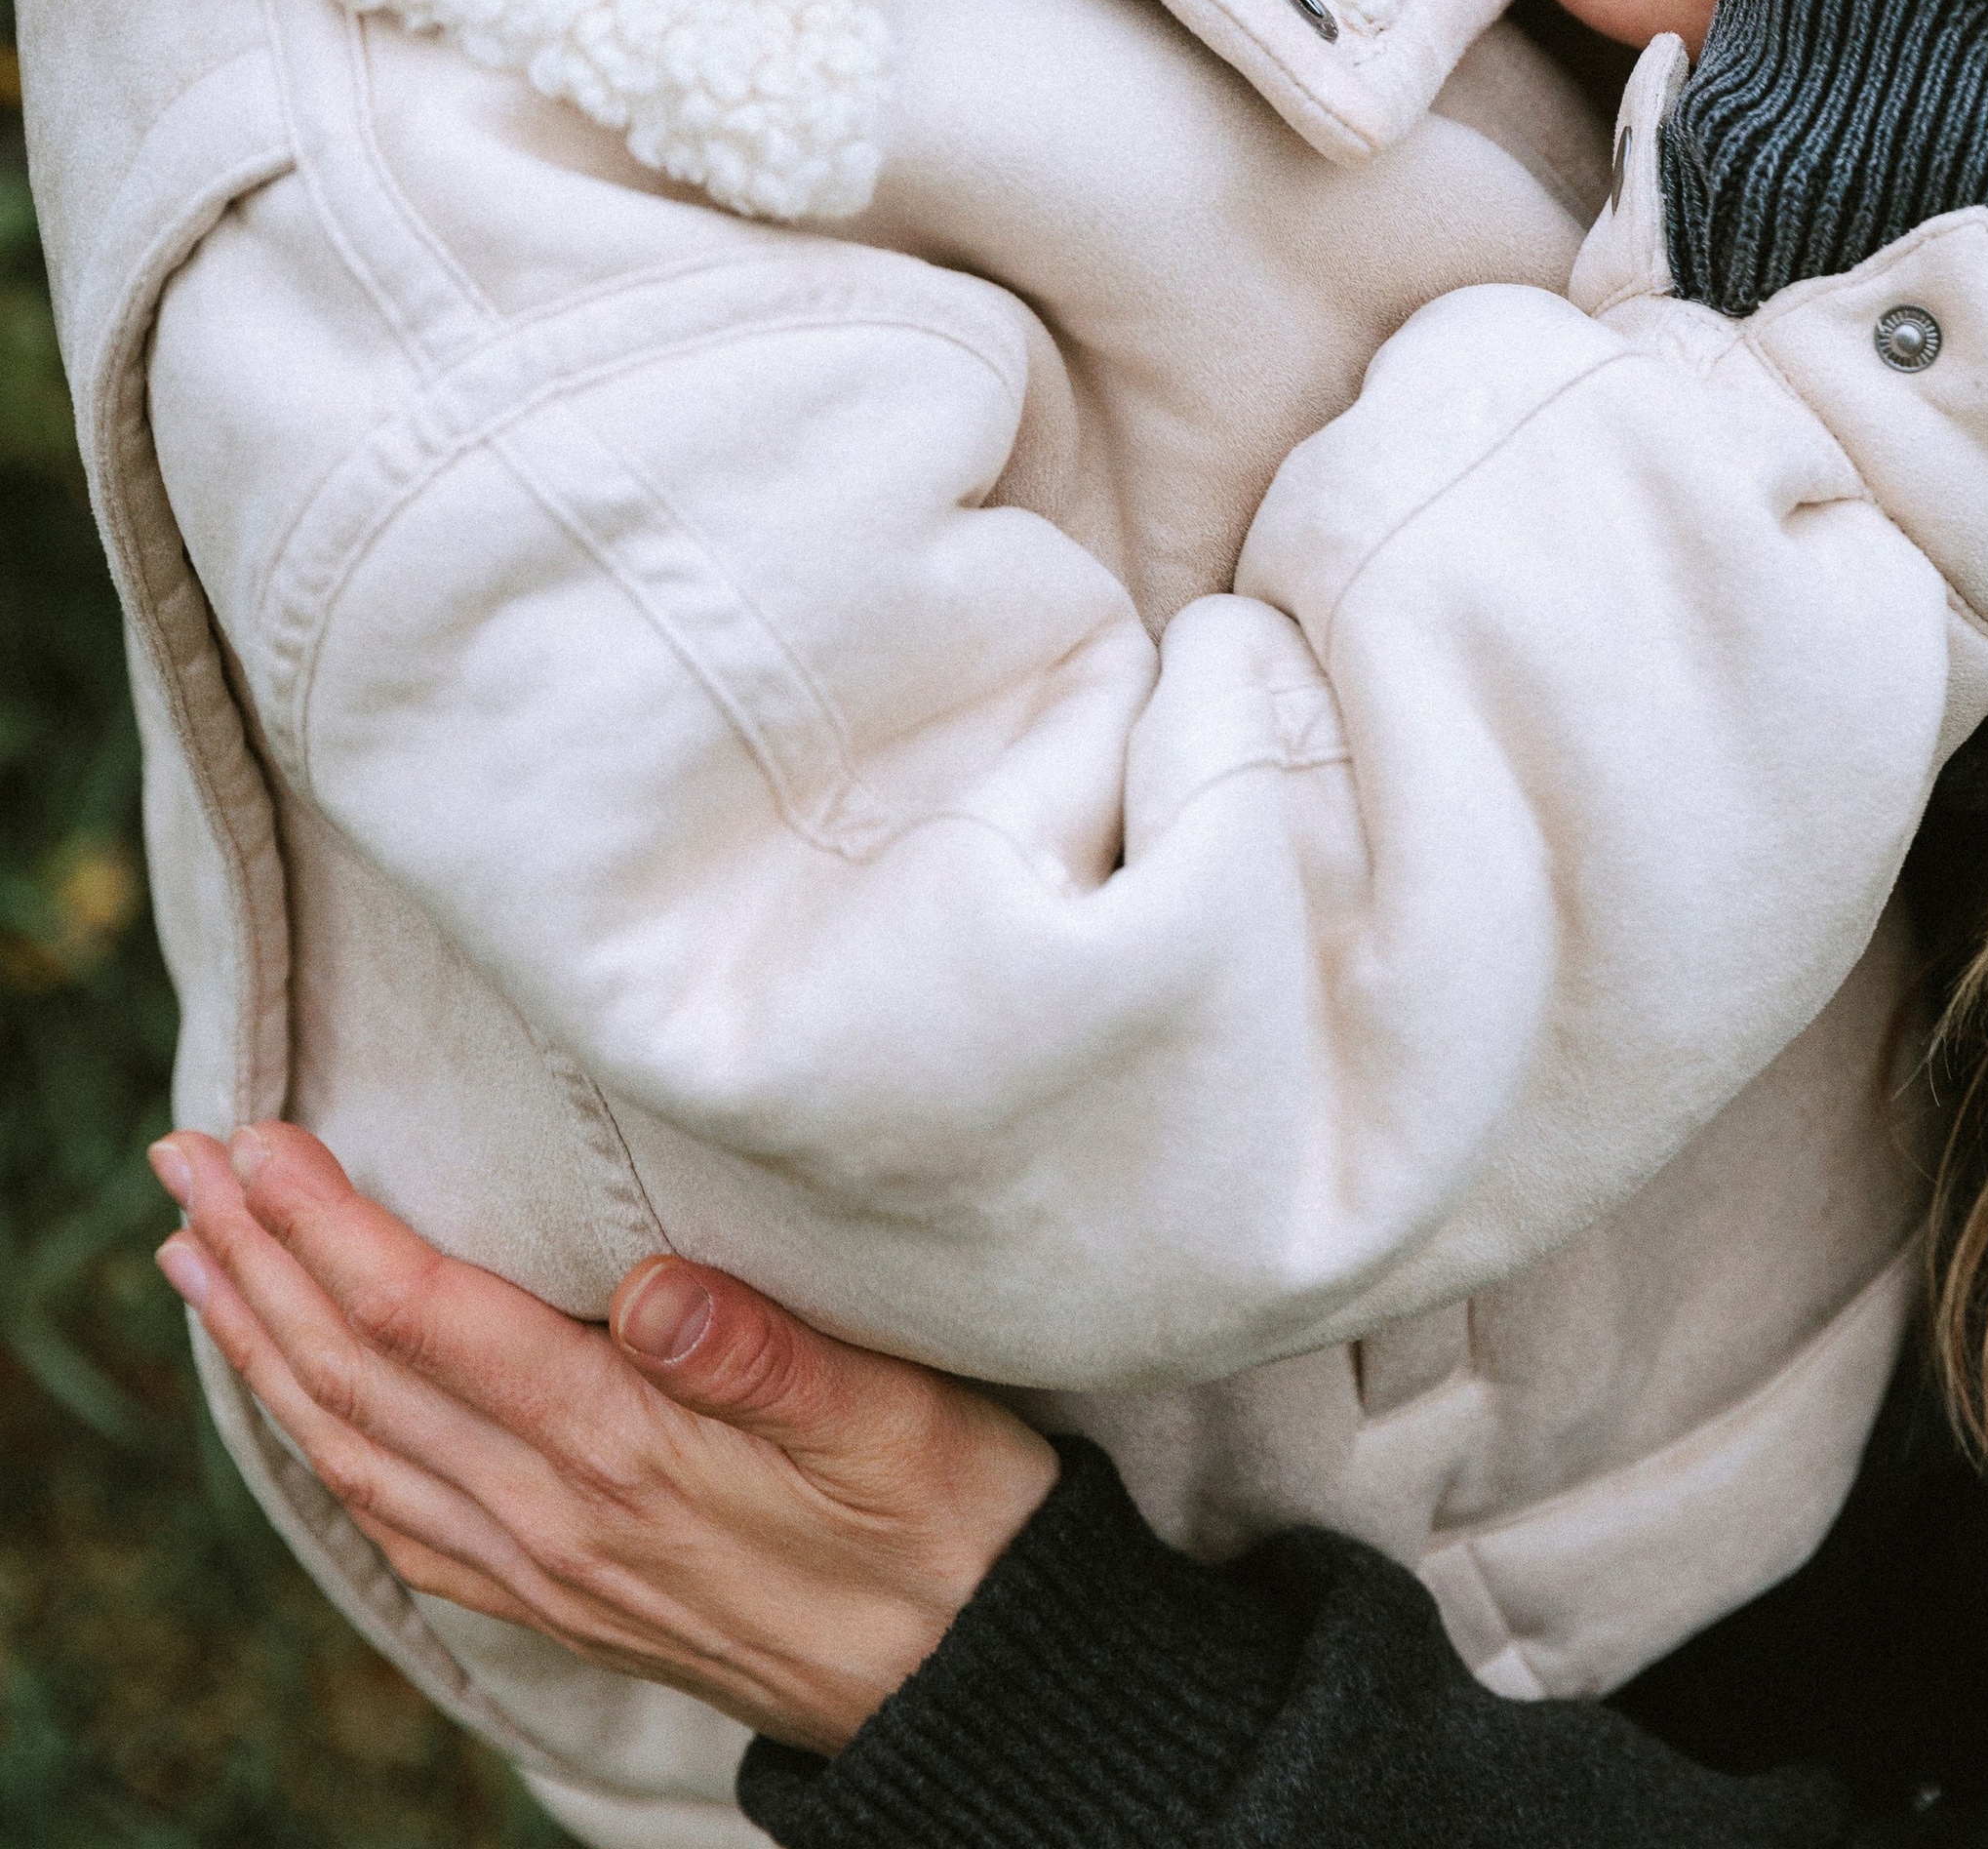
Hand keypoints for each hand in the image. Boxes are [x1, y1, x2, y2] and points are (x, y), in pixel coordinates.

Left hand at [151, 1126, 1056, 1755]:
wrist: (970, 1682)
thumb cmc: (947, 1521)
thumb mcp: (891, 1418)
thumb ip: (766, 1354)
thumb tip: (650, 1286)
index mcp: (622, 1453)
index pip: (428, 1320)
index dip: (331, 1225)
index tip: (261, 1139)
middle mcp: (556, 1517)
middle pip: (360, 1376)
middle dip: (260, 1262)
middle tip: (183, 1163)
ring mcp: (548, 1567)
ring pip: (358, 1447)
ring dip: (265, 1345)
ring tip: (202, 1260)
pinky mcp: (563, 1596)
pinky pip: (402, 1524)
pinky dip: (326, 1448)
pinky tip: (307, 1411)